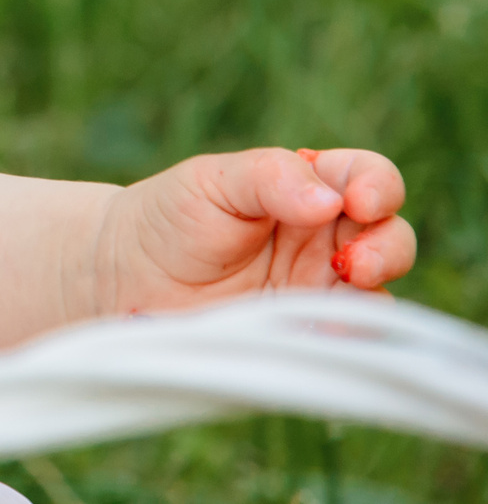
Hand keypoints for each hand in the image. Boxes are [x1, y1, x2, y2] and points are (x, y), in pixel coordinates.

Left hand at [95, 145, 415, 312]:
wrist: (125, 276)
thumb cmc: (170, 216)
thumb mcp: (213, 181)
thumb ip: (270, 178)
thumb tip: (329, 199)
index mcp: (308, 188)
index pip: (367, 178)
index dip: (377, 186)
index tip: (358, 202)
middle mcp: (325, 238)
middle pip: (390, 237)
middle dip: (388, 246)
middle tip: (354, 261)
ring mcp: (318, 287)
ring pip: (380, 290)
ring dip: (375, 291)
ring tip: (343, 289)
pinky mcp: (303, 331)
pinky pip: (347, 337)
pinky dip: (350, 335)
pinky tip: (327, 329)